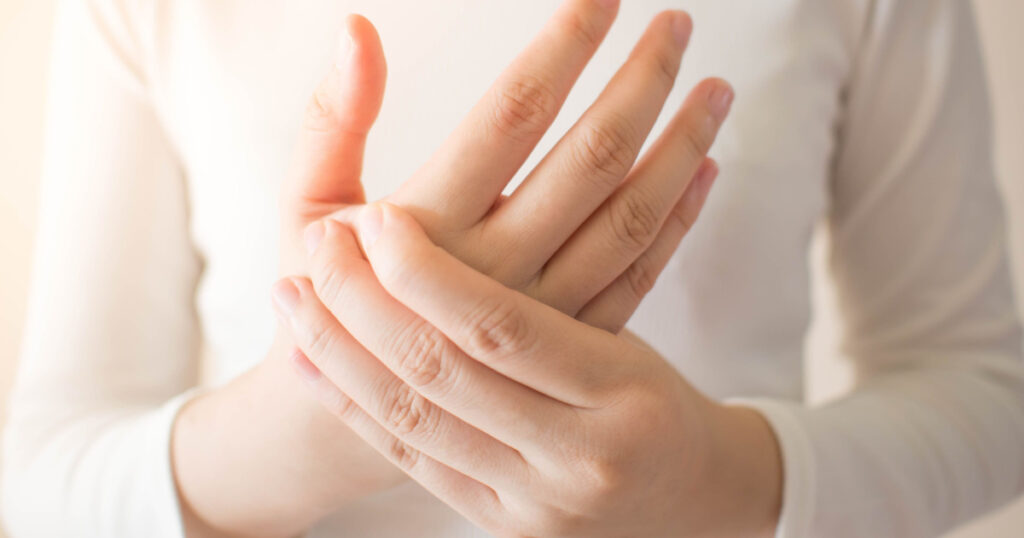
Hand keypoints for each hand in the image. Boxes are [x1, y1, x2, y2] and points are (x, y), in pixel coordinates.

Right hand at [175, 0, 730, 533]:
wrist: (352, 422)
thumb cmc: (322, 301)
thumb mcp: (302, 211)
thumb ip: (329, 122)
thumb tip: (357, 30)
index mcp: (425, 228)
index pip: (512, 114)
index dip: (563, 47)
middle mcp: (494, 272)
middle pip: (590, 161)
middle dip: (642, 82)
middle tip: (679, 23)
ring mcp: (541, 315)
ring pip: (629, 220)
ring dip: (680, 147)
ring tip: (716, 89)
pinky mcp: (567, 348)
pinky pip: (638, 280)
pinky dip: (678, 222)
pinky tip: (704, 169)